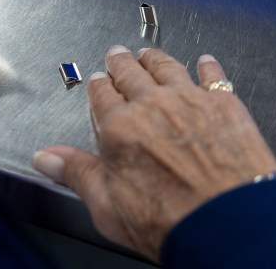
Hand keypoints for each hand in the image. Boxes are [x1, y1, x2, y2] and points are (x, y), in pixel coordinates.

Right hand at [32, 46, 275, 261]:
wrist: (229, 222)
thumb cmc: (171, 220)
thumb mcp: (107, 205)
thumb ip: (76, 173)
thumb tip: (47, 159)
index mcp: (120, 126)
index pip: (102, 95)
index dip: (98, 86)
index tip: (98, 82)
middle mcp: (153, 105)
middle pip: (131, 74)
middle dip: (121, 63)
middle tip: (117, 55)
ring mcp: (190, 100)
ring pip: (167, 67)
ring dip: (155, 58)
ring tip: (149, 53)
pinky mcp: (224, 105)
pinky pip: (212, 76)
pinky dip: (207, 67)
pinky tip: (205, 62)